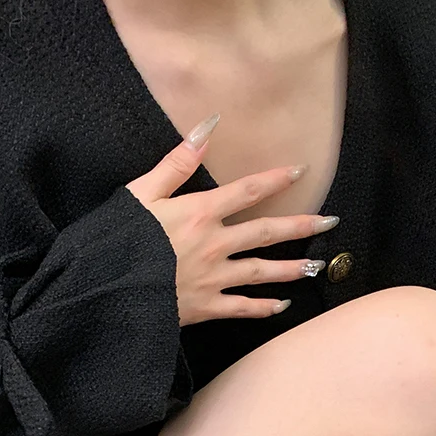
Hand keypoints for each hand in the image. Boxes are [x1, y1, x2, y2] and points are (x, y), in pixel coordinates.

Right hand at [126, 114, 338, 326]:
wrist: (105, 290)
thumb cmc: (117, 239)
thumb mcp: (141, 192)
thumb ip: (176, 162)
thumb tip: (206, 126)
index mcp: (199, 213)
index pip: (247, 191)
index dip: (275, 179)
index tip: (300, 170)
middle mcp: (214, 244)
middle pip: (266, 232)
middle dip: (301, 226)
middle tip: (330, 222)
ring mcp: (213, 279)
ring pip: (262, 272)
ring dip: (291, 269)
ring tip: (315, 266)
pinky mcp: (205, 307)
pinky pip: (242, 309)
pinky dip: (263, 308)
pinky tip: (281, 306)